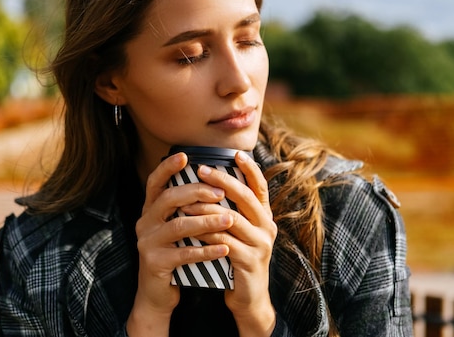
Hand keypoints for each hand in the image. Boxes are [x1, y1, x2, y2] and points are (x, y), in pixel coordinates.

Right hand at [127, 152, 235, 336]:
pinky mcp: (155, 264)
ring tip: (228, 219)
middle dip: (196, 192)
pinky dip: (206, 250)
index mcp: (150, 211)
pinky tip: (225, 248)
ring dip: (206, 221)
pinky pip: (184, 253)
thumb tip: (214, 183)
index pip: (155, 182)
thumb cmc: (174, 254)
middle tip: (220, 192)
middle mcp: (144, 223)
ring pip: (178, 226)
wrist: (157, 294)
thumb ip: (186, 208)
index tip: (186, 156)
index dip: (167, 168)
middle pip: (168, 199)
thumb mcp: (176, 228)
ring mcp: (148, 243)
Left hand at [184, 151, 277, 335]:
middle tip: (201, 170)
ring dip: (207, 207)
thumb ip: (233, 212)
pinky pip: (224, 241)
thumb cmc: (238, 260)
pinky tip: (191, 227)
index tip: (236, 154)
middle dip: (222, 181)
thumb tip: (212, 185)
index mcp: (265, 218)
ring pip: (231, 218)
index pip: (260, 187)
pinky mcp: (249, 261)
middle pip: (245, 197)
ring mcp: (260, 245)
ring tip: (186, 199)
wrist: (249, 299)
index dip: (250, 169)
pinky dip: (206, 232)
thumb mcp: (240, 233)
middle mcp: (267, 228)